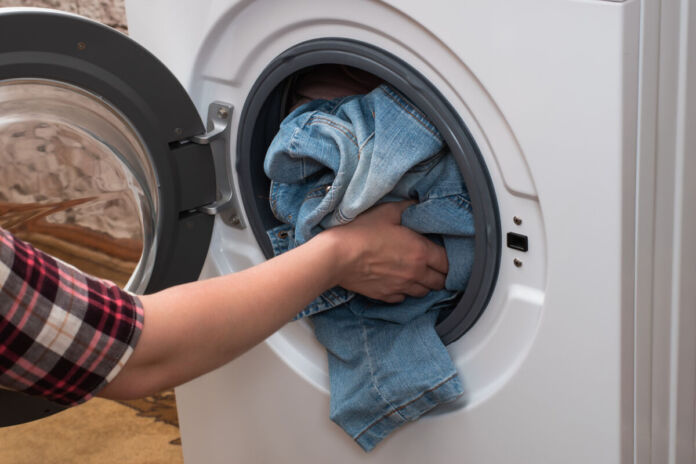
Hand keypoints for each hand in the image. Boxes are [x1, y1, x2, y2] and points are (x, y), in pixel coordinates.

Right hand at [323, 201, 448, 302]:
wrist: (336, 256)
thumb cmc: (361, 232)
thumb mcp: (387, 212)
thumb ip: (408, 208)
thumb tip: (417, 204)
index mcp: (420, 252)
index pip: (448, 263)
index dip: (448, 259)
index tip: (442, 255)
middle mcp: (415, 273)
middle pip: (440, 282)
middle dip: (440, 274)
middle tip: (433, 266)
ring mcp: (401, 287)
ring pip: (423, 293)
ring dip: (424, 284)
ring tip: (417, 274)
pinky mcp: (386, 296)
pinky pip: (403, 298)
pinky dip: (404, 292)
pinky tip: (398, 282)